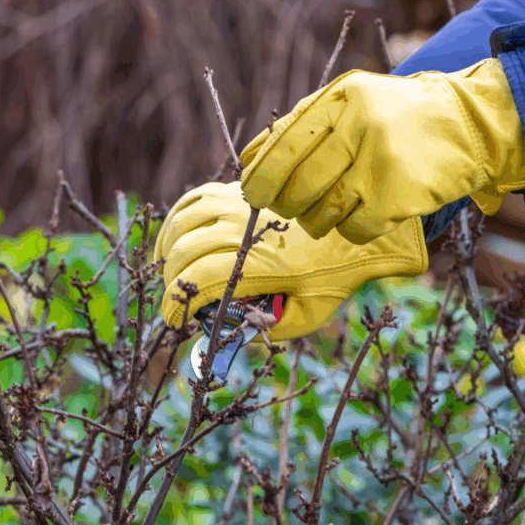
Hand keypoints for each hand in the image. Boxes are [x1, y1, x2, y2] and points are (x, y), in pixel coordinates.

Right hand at [153, 181, 427, 340]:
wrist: (356, 234)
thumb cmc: (333, 279)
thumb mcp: (306, 316)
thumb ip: (267, 329)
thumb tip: (229, 334)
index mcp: (258, 265)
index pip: (199, 281)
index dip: (175, 304)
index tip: (174, 321)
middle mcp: (245, 231)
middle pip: (184, 252)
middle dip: (170, 281)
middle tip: (177, 300)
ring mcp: (242, 205)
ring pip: (183, 222)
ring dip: (168, 248)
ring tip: (170, 269)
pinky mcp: (242, 190)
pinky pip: (196, 197)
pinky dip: (178, 217)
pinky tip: (179, 236)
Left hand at [239, 58, 524, 244]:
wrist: (470, 123)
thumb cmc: (397, 116)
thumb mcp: (351, 101)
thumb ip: (302, 124)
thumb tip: (248, 158)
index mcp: (340, 99)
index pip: (284, 145)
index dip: (262, 176)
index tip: (252, 194)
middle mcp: (359, 126)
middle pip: (299, 185)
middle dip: (285, 205)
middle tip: (286, 208)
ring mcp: (380, 162)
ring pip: (322, 213)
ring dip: (316, 221)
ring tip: (326, 211)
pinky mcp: (399, 195)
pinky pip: (353, 230)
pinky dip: (349, 230)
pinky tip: (360, 216)